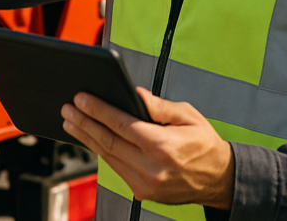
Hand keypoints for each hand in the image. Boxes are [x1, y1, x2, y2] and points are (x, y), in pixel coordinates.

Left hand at [61, 87, 234, 208]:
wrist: (220, 180)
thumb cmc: (204, 144)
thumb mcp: (187, 116)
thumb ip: (158, 106)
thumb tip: (133, 94)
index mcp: (163, 146)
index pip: (120, 124)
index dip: (97, 110)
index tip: (80, 98)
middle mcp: (151, 168)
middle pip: (108, 141)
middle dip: (84, 123)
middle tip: (67, 109)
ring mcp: (145, 183)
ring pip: (108, 157)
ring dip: (87, 138)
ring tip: (71, 122)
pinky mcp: (142, 192)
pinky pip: (116, 168)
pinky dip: (102, 152)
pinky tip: (91, 139)